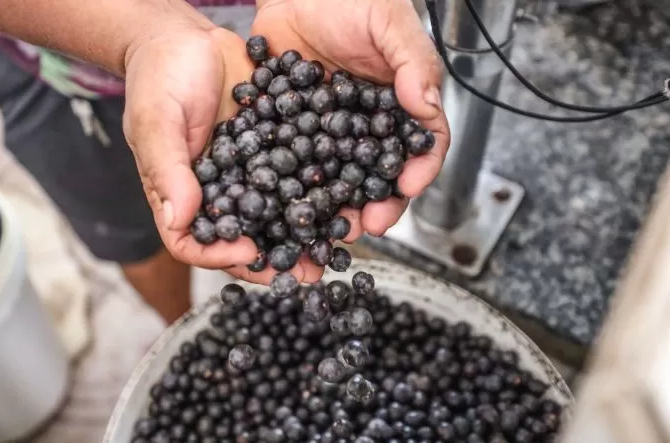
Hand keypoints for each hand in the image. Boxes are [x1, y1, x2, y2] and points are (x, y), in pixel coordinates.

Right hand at [122, 12, 322, 283]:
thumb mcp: (156, 120)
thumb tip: (179, 218)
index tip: (248, 254)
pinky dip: (317, 188)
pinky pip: (295, 174)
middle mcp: (216, 190)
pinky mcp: (273, 148)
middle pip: (241, 236)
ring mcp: (247, 172)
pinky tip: (343, 196)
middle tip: (305, 272)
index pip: (192, 241)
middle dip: (273, 258)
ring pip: (275, 212)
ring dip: (302, 231)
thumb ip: (167, 168)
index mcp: (179, 193)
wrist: (188, 37)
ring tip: (333, 246)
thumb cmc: (158, 76)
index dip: (218, 255)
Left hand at [252, 0, 450, 239]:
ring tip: (331, 228)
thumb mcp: (389, 22)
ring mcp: (330, 130)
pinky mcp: (294, 129)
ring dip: (338, 206)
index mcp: (401, 102)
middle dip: (378, 203)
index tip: (408, 189)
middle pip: (380, 173)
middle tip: (368, 225)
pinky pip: (297, 162)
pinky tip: (290, 203)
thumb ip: (413, 63)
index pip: (421, 144)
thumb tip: (428, 108)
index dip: (419, 170)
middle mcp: (368, 123)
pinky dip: (295, 186)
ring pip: (340, 177)